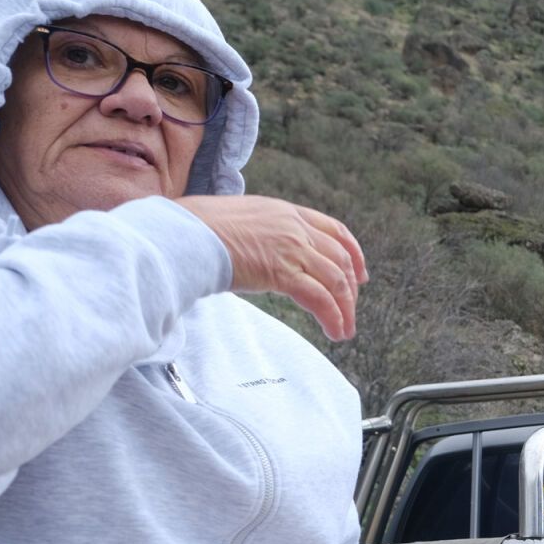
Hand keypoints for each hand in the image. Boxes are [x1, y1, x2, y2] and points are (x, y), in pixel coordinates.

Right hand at [178, 195, 366, 340]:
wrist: (183, 233)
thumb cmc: (196, 228)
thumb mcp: (238, 219)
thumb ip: (259, 233)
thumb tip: (256, 249)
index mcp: (285, 212)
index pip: (334, 230)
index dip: (353, 253)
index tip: (360, 273)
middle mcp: (295, 227)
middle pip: (340, 259)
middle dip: (351, 288)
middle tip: (351, 309)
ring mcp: (291, 248)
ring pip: (336, 281)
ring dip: (345, 309)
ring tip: (345, 329)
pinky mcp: (282, 272)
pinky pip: (321, 298)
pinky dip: (333, 317)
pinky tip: (336, 331)